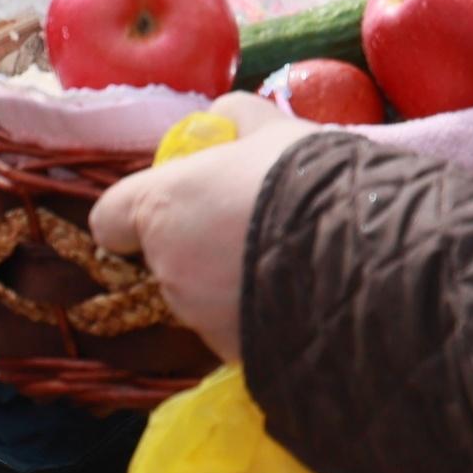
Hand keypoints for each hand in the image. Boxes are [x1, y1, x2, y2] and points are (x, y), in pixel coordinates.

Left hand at [86, 93, 314, 362]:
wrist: (361, 255)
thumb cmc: (303, 180)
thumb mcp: (271, 129)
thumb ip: (237, 118)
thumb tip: (225, 116)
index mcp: (159, 207)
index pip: (111, 218)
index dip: (135, 214)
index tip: (170, 209)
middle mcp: (168, 268)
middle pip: (168, 258)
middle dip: (201, 247)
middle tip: (252, 228)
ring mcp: (201, 318)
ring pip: (204, 298)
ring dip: (231, 284)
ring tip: (287, 264)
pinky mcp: (237, 356)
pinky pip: (239, 330)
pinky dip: (259, 317)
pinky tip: (300, 297)